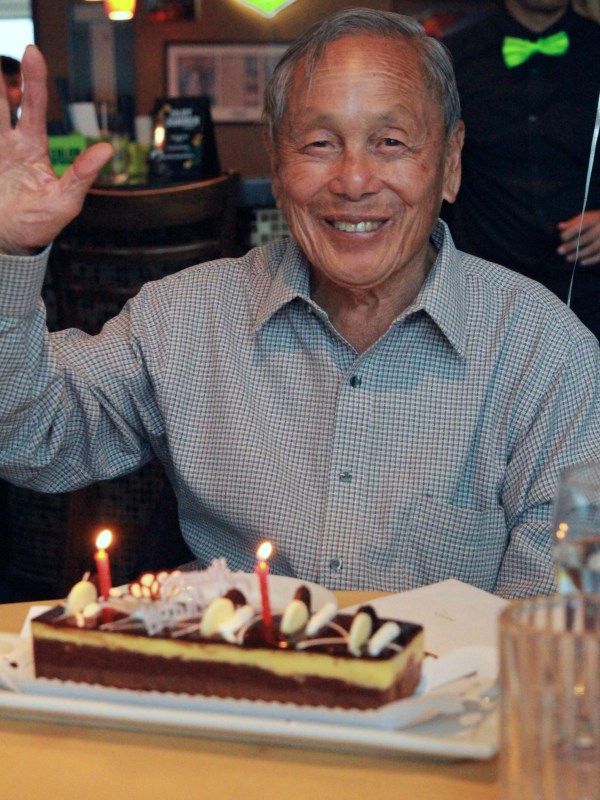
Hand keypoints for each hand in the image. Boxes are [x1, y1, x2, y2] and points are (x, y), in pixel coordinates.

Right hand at [0, 45, 112, 255]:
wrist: (9, 244)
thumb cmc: (40, 225)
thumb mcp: (66, 201)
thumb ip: (82, 174)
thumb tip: (106, 150)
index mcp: (33, 148)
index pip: (34, 107)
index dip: (35, 80)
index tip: (33, 54)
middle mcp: (10, 144)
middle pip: (4, 101)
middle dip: (5, 76)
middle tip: (13, 52)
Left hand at [557, 210, 599, 266]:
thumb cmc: (596, 221)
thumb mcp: (587, 218)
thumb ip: (573, 222)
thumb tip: (560, 226)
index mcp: (595, 219)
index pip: (582, 225)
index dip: (571, 232)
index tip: (562, 238)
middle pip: (586, 238)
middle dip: (571, 245)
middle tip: (559, 251)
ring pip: (592, 248)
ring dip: (579, 254)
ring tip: (568, 258)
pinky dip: (591, 260)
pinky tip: (582, 262)